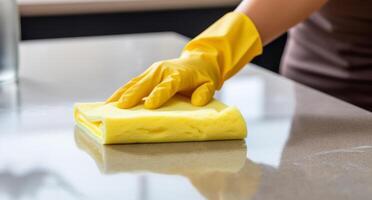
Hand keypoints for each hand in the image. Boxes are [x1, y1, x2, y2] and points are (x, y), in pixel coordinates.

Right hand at [107, 12, 261, 108]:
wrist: (198, 61)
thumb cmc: (204, 77)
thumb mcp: (210, 84)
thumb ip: (205, 93)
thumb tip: (197, 101)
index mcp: (178, 75)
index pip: (167, 86)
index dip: (158, 95)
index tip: (149, 105)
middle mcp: (162, 71)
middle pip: (145, 83)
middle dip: (133, 95)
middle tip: (121, 107)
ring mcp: (153, 71)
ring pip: (135, 82)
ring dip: (121, 93)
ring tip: (108, 105)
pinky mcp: (147, 74)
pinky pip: (133, 83)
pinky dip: (122, 92)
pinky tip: (112, 101)